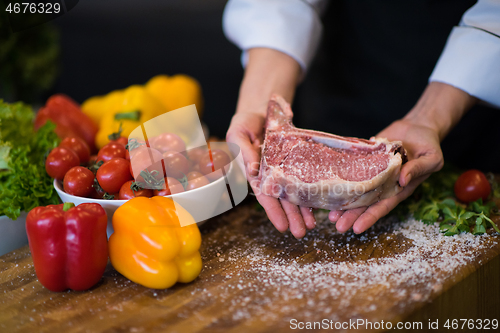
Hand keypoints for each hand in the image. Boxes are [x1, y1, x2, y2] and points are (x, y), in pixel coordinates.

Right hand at [226, 47, 314, 238]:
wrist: (262, 111)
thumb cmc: (246, 123)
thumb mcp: (239, 133)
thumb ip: (244, 151)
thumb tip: (253, 170)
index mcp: (254, 171)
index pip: (264, 194)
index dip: (273, 210)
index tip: (282, 226)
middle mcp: (269, 174)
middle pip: (281, 199)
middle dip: (291, 216)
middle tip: (301, 233)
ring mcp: (282, 170)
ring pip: (293, 193)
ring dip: (301, 210)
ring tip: (312, 225)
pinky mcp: (294, 162)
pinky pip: (303, 178)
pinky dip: (309, 192)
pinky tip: (318, 205)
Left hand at [328, 82, 475, 233]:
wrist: (418, 127)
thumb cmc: (429, 146)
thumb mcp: (431, 158)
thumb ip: (418, 169)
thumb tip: (403, 179)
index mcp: (399, 188)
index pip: (382, 206)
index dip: (369, 218)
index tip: (357, 229)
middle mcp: (383, 183)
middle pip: (365, 203)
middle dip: (351, 215)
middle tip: (337, 226)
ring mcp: (372, 171)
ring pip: (355, 188)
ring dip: (343, 201)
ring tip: (329, 214)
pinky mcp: (365, 158)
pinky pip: (351, 168)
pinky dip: (340, 176)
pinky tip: (328, 185)